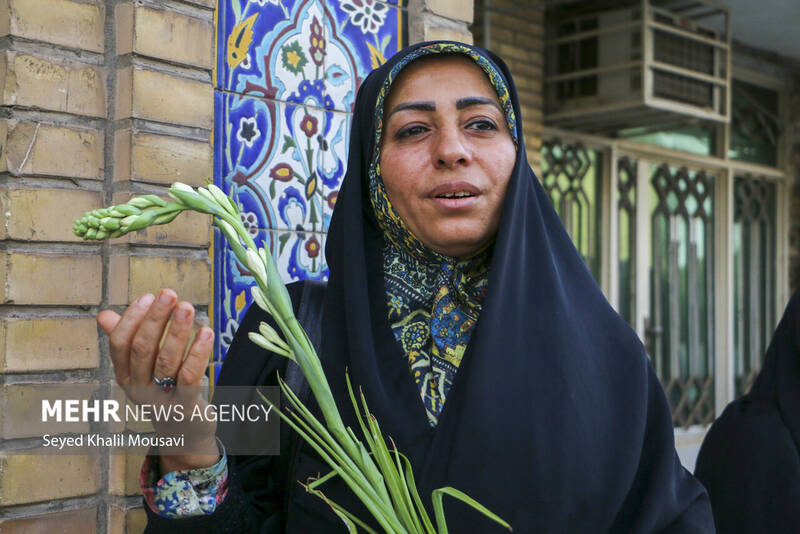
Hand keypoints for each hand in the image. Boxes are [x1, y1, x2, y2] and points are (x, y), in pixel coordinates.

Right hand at [97, 288, 219, 471]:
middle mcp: (138, 388)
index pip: (120, 344)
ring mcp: (160, 400)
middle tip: (169, 294)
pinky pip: (189, 377)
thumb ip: (127, 341)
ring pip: (166, 361)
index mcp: (124, 375)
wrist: (184, 433)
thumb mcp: (143, 367)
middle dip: (155, 319)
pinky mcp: (184, 407)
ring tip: (187, 307)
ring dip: (177, 331)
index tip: (148, 296)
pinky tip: (206, 332)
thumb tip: (103, 314)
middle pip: (142, 349)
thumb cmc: (164, 390)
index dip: (132, 318)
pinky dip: (198, 352)